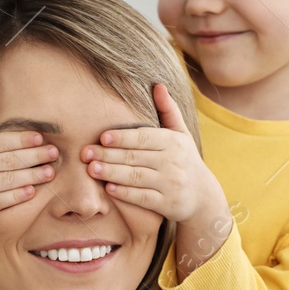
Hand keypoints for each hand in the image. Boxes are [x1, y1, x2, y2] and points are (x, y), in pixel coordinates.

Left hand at [82, 83, 225, 224]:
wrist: (203, 196)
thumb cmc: (185, 160)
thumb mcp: (181, 134)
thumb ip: (168, 110)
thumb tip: (158, 85)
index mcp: (174, 142)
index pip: (145, 137)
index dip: (123, 137)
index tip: (102, 136)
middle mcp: (173, 162)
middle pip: (135, 157)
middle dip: (109, 155)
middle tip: (85, 153)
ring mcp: (170, 184)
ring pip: (136, 177)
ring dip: (112, 173)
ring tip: (91, 169)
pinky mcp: (167, 204)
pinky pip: (143, 198)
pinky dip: (125, 193)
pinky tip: (109, 188)